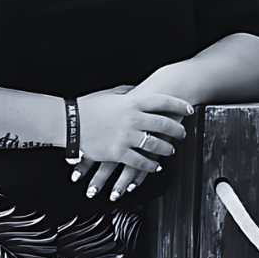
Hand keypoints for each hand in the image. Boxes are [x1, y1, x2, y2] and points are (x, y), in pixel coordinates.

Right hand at [72, 88, 191, 199]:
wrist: (70, 122)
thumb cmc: (89, 106)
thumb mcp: (111, 94)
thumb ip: (128, 93)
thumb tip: (138, 91)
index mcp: (132, 102)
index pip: (162, 101)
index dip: (178, 105)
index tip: (188, 109)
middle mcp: (132, 118)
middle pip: (163, 123)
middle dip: (176, 129)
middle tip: (183, 133)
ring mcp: (126, 136)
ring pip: (155, 144)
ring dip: (166, 148)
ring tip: (172, 150)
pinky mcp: (118, 152)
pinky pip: (140, 161)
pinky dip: (150, 165)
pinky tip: (156, 166)